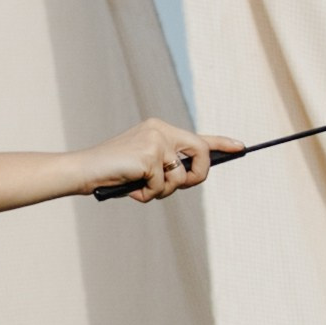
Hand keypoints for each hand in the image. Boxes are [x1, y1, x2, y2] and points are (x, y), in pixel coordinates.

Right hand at [85, 117, 238, 201]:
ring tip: (141, 188)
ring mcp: (156, 141)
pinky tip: (131, 188)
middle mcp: (161, 130)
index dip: (222, 143)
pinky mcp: (149, 155)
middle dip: (197, 176)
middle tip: (179, 186)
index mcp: (159, 129)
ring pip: (180, 176)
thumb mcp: (145, 167)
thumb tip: (192, 177)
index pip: (197, 136)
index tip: (241, 147)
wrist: (84, 170)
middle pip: (201, 153)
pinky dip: (147, 194)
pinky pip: (162, 186)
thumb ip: (168, 168)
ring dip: (162, 191)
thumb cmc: (114, 173)